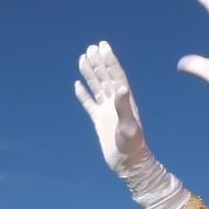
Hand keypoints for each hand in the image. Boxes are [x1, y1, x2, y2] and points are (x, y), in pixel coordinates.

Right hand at [74, 41, 148, 173]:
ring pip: (96, 87)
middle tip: (91, 47)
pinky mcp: (99, 121)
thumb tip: (121, 87)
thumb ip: (124, 107)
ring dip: (90, 73)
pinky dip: (83, 94)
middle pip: (105, 77)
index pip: (116, 75)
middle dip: (99, 62)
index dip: (110, 60)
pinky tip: (77, 85)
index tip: (103, 46)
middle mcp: (116, 102)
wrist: (128, 163)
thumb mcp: (129, 126)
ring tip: (82, 58)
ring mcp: (107, 110)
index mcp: (125, 100)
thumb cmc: (132, 146)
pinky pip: (89, 104)